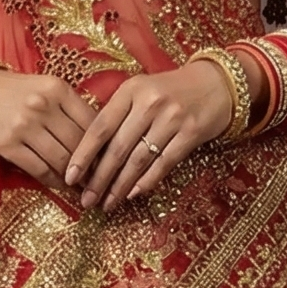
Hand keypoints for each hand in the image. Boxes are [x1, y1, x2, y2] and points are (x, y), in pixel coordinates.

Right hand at [0, 66, 98, 189]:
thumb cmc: (15, 93)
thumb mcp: (46, 89)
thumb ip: (71, 109)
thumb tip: (100, 141)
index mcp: (58, 89)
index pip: (92, 122)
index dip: (105, 147)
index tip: (111, 162)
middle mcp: (42, 105)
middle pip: (79, 144)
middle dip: (93, 167)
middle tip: (102, 182)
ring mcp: (24, 126)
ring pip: (61, 160)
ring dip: (76, 179)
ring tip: (85, 189)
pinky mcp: (8, 145)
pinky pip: (40, 169)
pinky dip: (55, 182)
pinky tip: (62, 187)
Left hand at [64, 61, 236, 212]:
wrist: (216, 84)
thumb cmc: (169, 92)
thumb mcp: (140, 92)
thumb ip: (117, 115)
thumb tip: (88, 155)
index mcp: (130, 90)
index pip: (100, 127)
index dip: (83, 155)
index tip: (70, 177)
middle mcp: (149, 103)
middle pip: (117, 148)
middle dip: (99, 179)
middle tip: (87, 200)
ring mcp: (172, 118)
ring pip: (139, 159)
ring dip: (121, 186)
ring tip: (108, 203)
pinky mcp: (191, 133)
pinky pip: (164, 163)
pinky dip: (147, 181)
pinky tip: (133, 194)